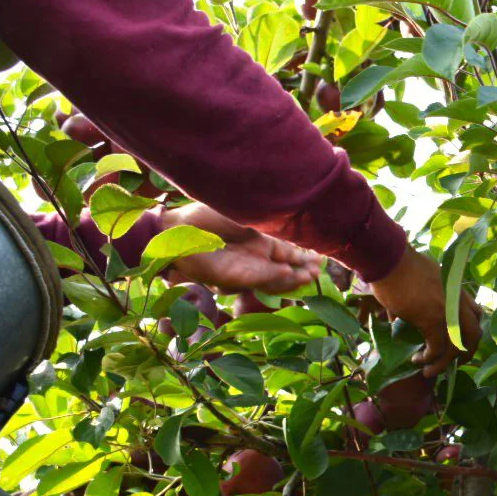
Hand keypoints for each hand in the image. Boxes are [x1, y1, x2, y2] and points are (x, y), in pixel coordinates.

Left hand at [162, 204, 318, 292]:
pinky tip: (289, 272)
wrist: (175, 231)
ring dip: (294, 278)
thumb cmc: (203, 218)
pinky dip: (276, 277)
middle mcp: (256, 258)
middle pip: (287, 268)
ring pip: (276, 279)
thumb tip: (286, 222)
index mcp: (259, 241)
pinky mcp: (234, 278)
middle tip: (320, 269)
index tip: (321, 257)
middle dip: (304, 270)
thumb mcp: (241, 215)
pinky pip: (260, 280)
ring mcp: (247, 269)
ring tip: (311, 275)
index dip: (304, 257)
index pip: (288, 252)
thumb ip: (264, 221)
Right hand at [369, 249, 482, 375]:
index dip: (472, 331)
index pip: (476, 313)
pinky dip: (429, 359)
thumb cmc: (398, 267)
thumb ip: (420, 300)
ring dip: (444, 363)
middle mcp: (457, 301)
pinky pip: (437, 348)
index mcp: (456, 290)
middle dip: (467, 352)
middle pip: (474, 333)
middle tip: (455, 363)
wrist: (389, 260)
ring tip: (429, 371)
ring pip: (457, 345)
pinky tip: (418, 360)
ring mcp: (447, 310)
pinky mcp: (432, 319)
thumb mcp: (418, 283)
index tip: (461, 342)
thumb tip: (401, 318)